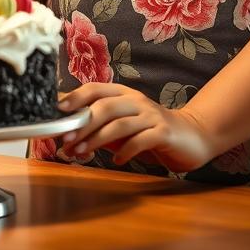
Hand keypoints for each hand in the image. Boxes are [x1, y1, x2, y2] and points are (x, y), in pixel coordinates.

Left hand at [57, 83, 217, 172]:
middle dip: (82, 124)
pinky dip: (125, 150)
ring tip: (81, 153)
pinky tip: (116, 160)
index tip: (57, 111)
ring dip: (97, 139)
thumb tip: (68, 136)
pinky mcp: (163, 132)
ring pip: (119, 124)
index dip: (75, 98)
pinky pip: (141, 140)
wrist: (191, 135)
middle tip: (65, 140)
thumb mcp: (123, 127)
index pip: (94, 89)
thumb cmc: (150, 132)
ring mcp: (151, 115)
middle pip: (104, 106)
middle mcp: (136, 101)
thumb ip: (101, 128)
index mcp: (123, 94)